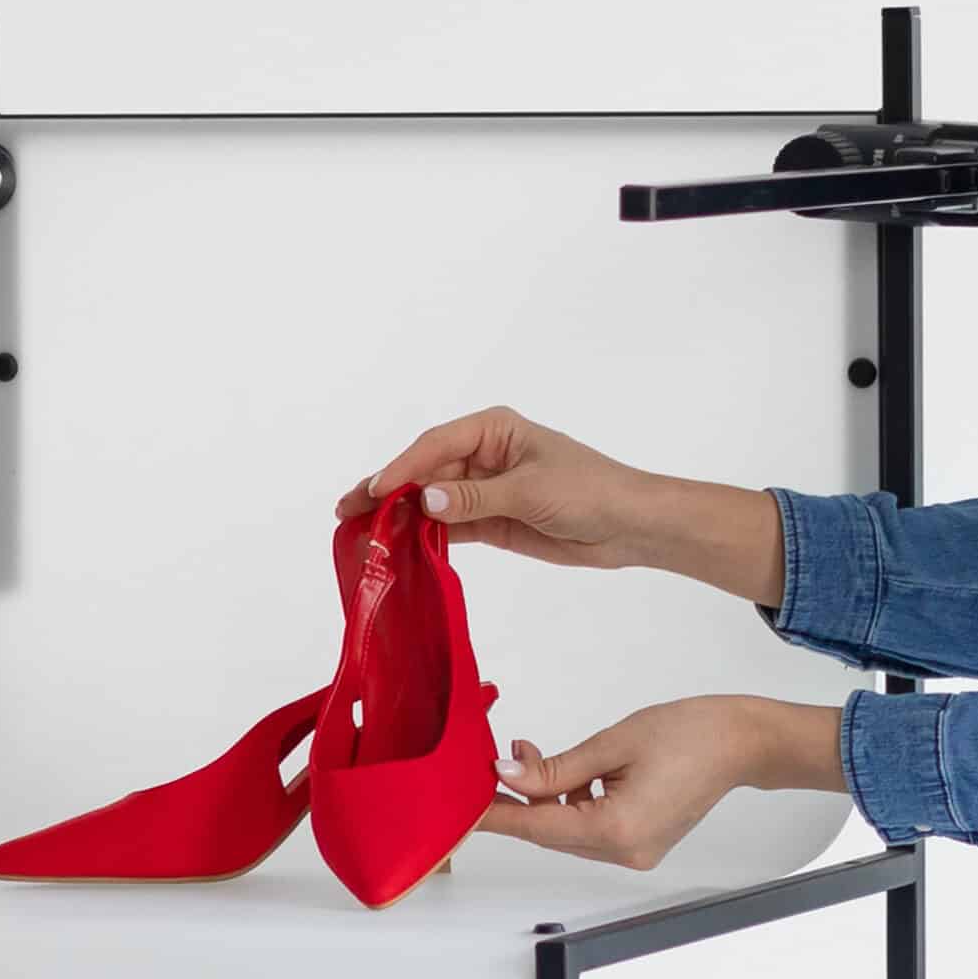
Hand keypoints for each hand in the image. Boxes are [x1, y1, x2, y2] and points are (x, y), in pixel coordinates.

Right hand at [339, 405, 783, 605]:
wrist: (632, 526)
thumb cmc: (591, 491)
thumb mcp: (530, 491)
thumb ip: (475, 498)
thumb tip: (423, 502)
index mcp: (493, 430)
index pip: (436, 445)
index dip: (402, 468)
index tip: (374, 492)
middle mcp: (482, 455)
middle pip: (424, 472)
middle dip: (387, 491)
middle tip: (346, 512)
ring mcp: (483, 489)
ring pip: (429, 501)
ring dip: (398, 518)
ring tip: (360, 535)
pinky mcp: (490, 521)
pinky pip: (446, 527)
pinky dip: (421, 537)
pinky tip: (395, 549)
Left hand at [477, 696, 848, 868]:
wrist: (742, 741)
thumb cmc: (691, 734)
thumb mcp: (611, 744)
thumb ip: (554, 768)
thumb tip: (507, 778)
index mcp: (619, 830)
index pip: (537, 827)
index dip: (496, 815)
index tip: (462, 807)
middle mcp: (627, 851)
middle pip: (550, 832)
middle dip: (520, 798)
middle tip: (500, 761)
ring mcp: (636, 852)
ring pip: (566, 830)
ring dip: (544, 797)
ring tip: (533, 754)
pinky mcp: (641, 843)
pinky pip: (588, 827)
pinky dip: (570, 802)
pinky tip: (565, 771)